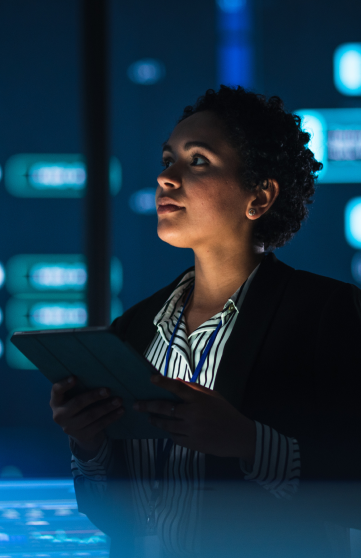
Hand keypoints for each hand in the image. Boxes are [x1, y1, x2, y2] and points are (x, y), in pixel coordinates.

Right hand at [50, 376, 123, 459]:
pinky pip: (98, 425)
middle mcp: (59, 415)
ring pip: (90, 416)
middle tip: (108, 390)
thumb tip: (100, 372)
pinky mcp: (82, 436)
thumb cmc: (79, 405)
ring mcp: (70, 427)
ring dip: (107, 407)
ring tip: (119, 400)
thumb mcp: (74, 396)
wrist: (81, 430)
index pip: (56, 390)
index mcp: (56, 401)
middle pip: (77, 403)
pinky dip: (111, 417)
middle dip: (93, 396)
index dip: (64, 384)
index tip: (75, 377)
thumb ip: (81, 387)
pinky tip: (120, 411)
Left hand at [133, 375, 255, 464]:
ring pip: (166, 425)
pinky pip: (174, 438)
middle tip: (137, 405)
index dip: (163, 382)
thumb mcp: (213, 396)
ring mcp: (192, 430)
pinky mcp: (192, 444)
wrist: (239, 437)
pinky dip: (169, 433)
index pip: (178, 388)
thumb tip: (175, 380)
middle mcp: (193, 414)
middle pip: (165, 408)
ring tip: (150, 418)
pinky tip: (167, 430)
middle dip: (148, 406)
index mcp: (200, 399)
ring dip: (156, 421)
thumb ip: (194, 388)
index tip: (150, 378)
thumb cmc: (225, 413)